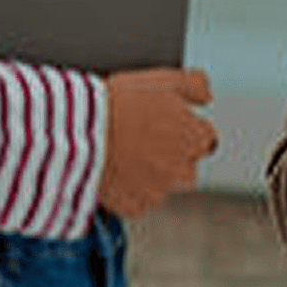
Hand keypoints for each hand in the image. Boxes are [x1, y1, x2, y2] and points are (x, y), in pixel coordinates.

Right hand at [99, 68, 216, 217]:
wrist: (79, 134)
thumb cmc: (120, 103)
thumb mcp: (164, 79)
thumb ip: (195, 85)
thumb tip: (206, 96)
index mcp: (196, 137)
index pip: (204, 136)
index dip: (186, 128)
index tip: (167, 124)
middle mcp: (183, 168)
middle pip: (187, 165)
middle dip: (172, 155)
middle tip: (144, 140)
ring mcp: (159, 191)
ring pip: (164, 184)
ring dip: (153, 174)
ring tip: (127, 155)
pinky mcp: (135, 206)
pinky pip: (138, 200)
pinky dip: (129, 190)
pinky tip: (114, 171)